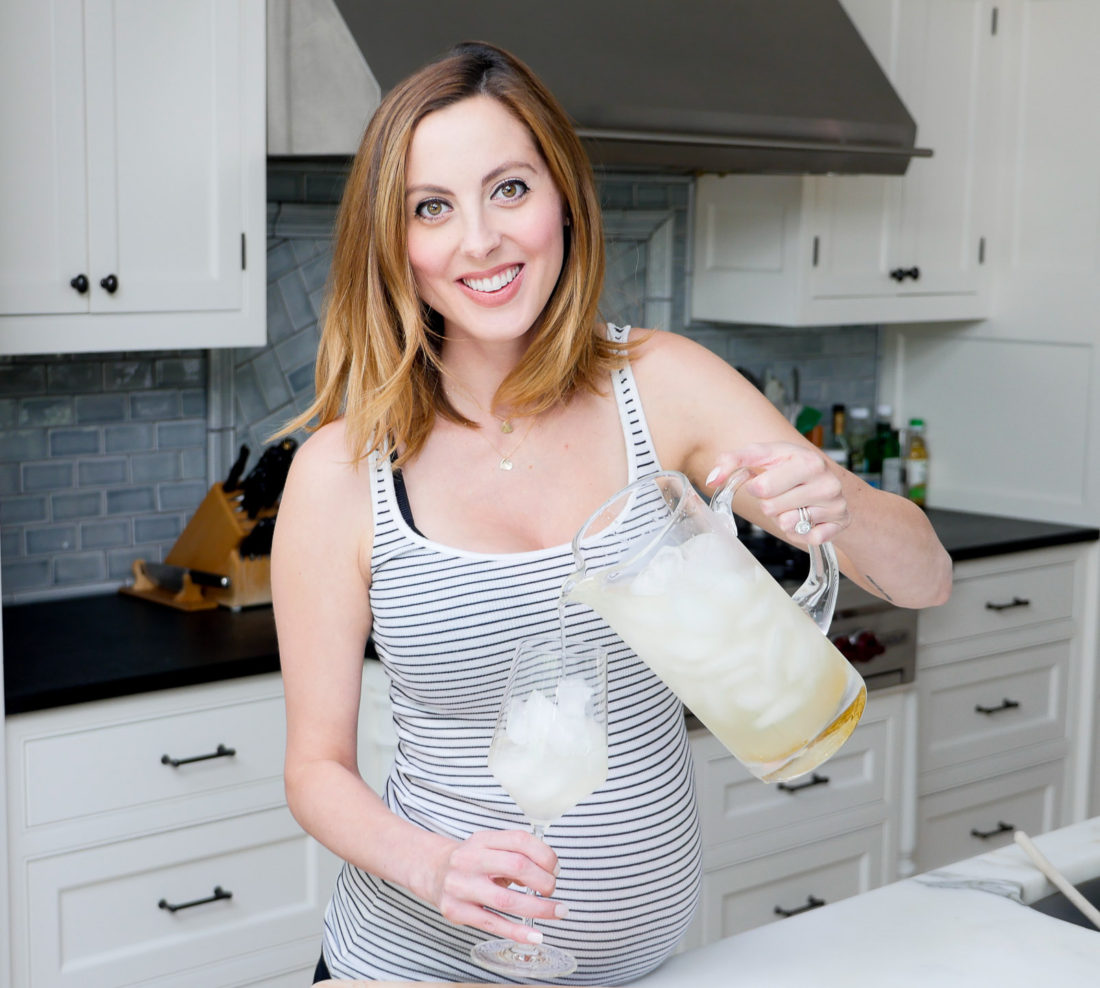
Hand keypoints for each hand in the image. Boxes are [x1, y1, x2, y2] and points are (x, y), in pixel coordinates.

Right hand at [429, 828, 565, 944]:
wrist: (431, 871)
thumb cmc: (470, 861)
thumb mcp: (488, 846)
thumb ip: (515, 854)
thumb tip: (547, 874)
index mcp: (482, 839)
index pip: (520, 840)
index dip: (544, 854)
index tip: (555, 869)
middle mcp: (469, 859)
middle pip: (516, 866)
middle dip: (543, 881)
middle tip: (553, 890)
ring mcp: (460, 886)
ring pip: (506, 900)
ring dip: (538, 908)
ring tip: (556, 912)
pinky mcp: (455, 911)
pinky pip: (492, 924)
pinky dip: (517, 931)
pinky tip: (534, 936)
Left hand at [706, 441, 848, 543]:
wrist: (828, 482)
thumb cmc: (789, 467)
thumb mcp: (764, 456)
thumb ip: (734, 461)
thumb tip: (713, 479)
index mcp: (806, 460)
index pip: (762, 487)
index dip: (755, 487)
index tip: (763, 481)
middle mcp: (826, 482)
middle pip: (771, 508)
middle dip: (769, 504)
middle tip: (781, 494)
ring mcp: (836, 504)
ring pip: (787, 525)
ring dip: (783, 519)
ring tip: (793, 504)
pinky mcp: (840, 525)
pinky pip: (805, 539)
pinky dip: (799, 533)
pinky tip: (805, 519)